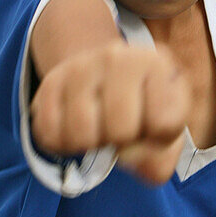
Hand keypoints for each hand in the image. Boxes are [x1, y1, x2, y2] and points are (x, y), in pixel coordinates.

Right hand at [30, 40, 190, 185]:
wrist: (106, 75)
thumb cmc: (143, 108)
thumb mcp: (166, 130)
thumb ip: (159, 159)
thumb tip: (124, 156)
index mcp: (157, 64)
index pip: (161, 122)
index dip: (157, 137)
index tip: (152, 122)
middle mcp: (118, 57)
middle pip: (119, 130)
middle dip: (121, 142)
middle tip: (122, 129)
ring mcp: (80, 67)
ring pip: (81, 134)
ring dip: (89, 145)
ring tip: (98, 128)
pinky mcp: (51, 82)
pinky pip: (50, 133)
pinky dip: (62, 144)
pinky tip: (75, 129)